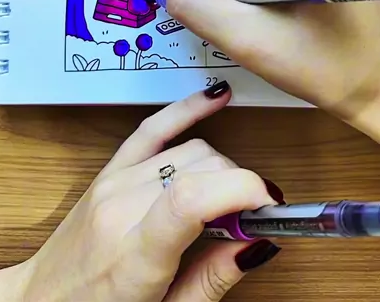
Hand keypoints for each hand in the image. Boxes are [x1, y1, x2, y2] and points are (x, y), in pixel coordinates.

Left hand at [12, 86, 278, 301]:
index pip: (191, 199)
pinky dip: (188, 110)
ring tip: (231, 200)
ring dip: (222, 168)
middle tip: (255, 219)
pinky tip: (216, 99)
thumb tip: (257, 243)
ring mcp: (114, 182)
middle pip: (199, 168)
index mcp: (133, 256)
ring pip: (190, 149)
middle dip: (240, 187)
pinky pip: (154, 125)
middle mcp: (121, 208)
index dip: (240, 189)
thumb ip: (212, 280)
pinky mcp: (111, 168)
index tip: (269, 205)